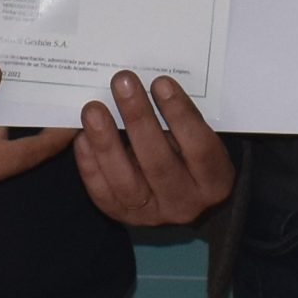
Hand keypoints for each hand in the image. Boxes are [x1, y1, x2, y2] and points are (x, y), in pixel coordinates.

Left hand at [73, 72, 234, 226]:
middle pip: (159, 163)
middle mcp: (184, 203)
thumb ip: (181, 119)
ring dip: (107, 141)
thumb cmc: (191, 155)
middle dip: (138, 119)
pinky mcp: (121, 215)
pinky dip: (90, 161)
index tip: (161, 82)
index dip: (180, 115)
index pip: (200, 148)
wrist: (181, 197)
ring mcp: (150, 214)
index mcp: (214, 181)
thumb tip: (148, 83)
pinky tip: (83, 135)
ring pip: (126, 181)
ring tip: (93, 109)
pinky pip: (101, 190)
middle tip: (122, 82)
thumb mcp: (201, 139)